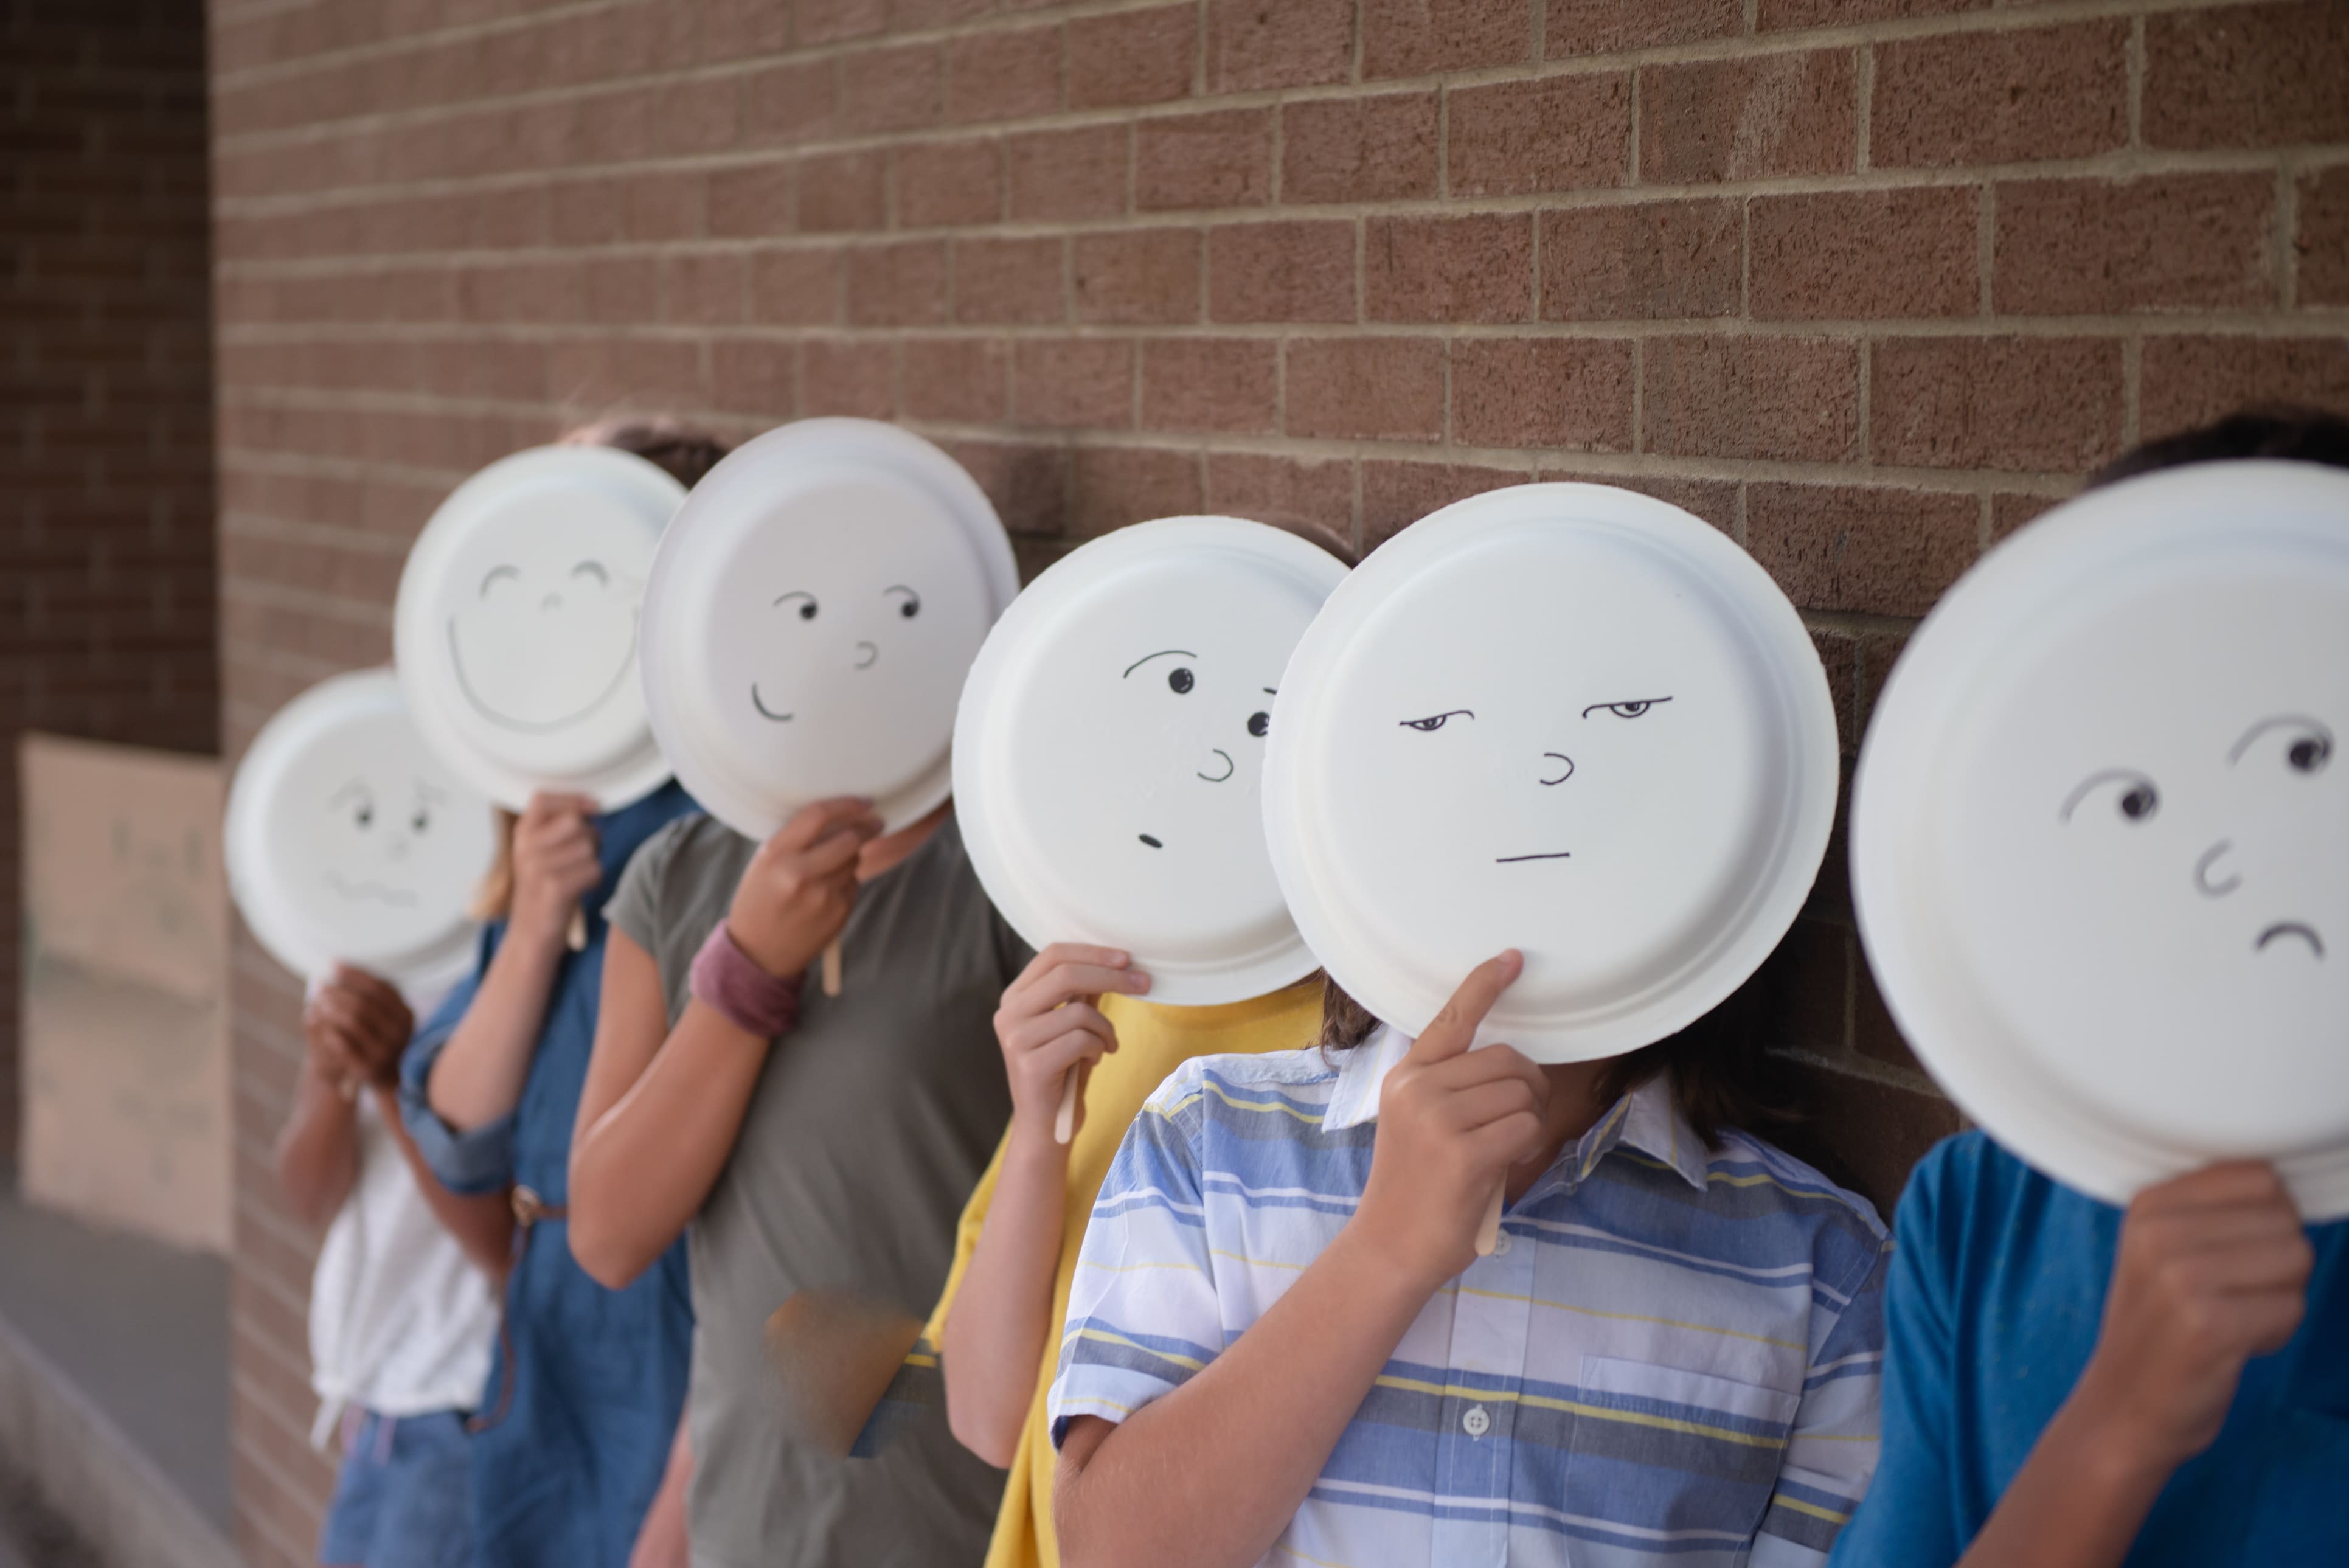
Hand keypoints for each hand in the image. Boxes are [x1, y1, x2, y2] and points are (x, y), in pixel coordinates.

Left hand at [304, 964, 415, 1089]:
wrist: (389, 1077)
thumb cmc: (382, 1037)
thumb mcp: (388, 1016)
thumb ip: (372, 995)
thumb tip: (339, 968)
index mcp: (405, 1014)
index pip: (378, 988)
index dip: (354, 974)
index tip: (333, 964)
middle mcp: (399, 1032)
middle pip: (363, 1003)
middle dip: (338, 992)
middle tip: (321, 987)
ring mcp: (384, 1050)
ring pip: (352, 1022)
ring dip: (331, 1009)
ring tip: (318, 1003)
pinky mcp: (367, 1067)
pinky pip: (342, 1044)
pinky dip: (328, 1030)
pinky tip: (320, 1023)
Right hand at [510, 792, 601, 942]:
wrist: (530, 936)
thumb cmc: (544, 889)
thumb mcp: (541, 852)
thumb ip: (558, 827)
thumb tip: (593, 805)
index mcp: (522, 834)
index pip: (543, 798)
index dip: (573, 798)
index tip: (594, 807)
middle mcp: (525, 848)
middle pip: (575, 822)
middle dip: (590, 836)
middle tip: (583, 856)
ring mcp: (536, 869)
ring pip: (588, 846)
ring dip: (593, 860)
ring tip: (579, 874)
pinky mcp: (553, 890)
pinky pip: (593, 869)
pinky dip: (595, 879)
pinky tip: (582, 889)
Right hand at [726, 798, 882, 980]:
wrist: (759, 952)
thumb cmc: (760, 900)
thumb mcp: (765, 863)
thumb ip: (797, 839)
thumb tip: (842, 816)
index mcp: (775, 854)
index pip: (818, 815)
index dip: (847, 804)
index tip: (864, 801)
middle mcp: (798, 874)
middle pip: (848, 838)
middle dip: (866, 827)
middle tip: (875, 822)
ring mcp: (821, 895)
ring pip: (854, 860)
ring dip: (852, 856)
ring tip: (832, 866)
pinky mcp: (838, 912)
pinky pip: (853, 883)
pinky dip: (847, 881)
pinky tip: (827, 892)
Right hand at [993, 944, 1149, 1145]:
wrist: (1046, 1127)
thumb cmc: (1063, 1072)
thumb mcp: (1071, 1025)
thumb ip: (1082, 993)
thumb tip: (1114, 961)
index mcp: (1015, 997)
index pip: (1053, 955)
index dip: (1092, 952)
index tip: (1126, 958)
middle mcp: (1008, 1014)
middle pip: (1066, 974)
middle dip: (1111, 976)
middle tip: (1144, 983)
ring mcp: (1016, 1039)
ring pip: (1079, 1011)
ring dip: (1106, 1029)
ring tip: (1106, 1046)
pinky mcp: (1031, 1065)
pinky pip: (1081, 1041)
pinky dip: (1099, 1049)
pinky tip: (1094, 1061)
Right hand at [1349, 952, 1547, 1291]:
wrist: (1390, 1248)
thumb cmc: (1415, 1188)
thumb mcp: (1418, 1123)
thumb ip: (1452, 1088)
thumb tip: (1512, 1068)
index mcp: (1406, 1076)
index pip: (1452, 1018)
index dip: (1485, 985)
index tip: (1512, 959)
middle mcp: (1418, 1089)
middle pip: (1507, 1059)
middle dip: (1528, 1087)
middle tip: (1516, 1121)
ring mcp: (1438, 1119)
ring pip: (1521, 1092)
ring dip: (1529, 1119)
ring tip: (1502, 1147)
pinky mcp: (1462, 1153)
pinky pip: (1524, 1127)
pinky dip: (1526, 1144)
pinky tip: (1502, 1164)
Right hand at [2068, 1162, 2311, 1473]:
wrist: (2122, 1407)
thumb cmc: (2159, 1328)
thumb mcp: (2163, 1250)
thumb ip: (2214, 1210)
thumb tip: (2290, 1183)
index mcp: (2148, 1204)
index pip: (2260, 1175)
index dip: (2269, 1218)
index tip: (2235, 1252)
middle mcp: (2160, 1232)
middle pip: (2285, 1218)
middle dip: (2278, 1261)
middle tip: (2232, 1294)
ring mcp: (2181, 1278)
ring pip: (2297, 1260)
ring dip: (2281, 1297)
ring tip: (2233, 1316)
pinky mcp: (2208, 1326)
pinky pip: (2291, 1309)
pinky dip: (2275, 1333)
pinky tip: (2234, 1344)